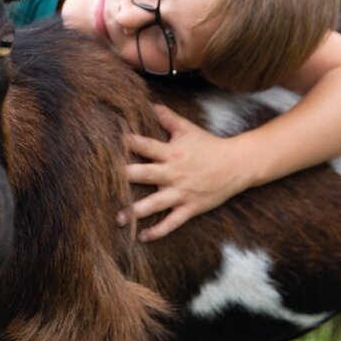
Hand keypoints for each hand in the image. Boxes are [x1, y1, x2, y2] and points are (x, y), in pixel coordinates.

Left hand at [118, 104, 251, 241]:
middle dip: (125, 178)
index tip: (109, 143)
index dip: (129, 143)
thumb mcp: (188, 129)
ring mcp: (182, 193)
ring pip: (155, 204)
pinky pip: (172, 222)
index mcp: (171, 153)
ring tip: (118, 218)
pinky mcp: (190, 208)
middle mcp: (174, 174)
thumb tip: (151, 104)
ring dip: (135, 211)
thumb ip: (168, 118)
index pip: (146, 146)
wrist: (237, 165)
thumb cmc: (209, 145)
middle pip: (145, 174)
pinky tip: (142, 237)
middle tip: (104, 182)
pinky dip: (158, 231)